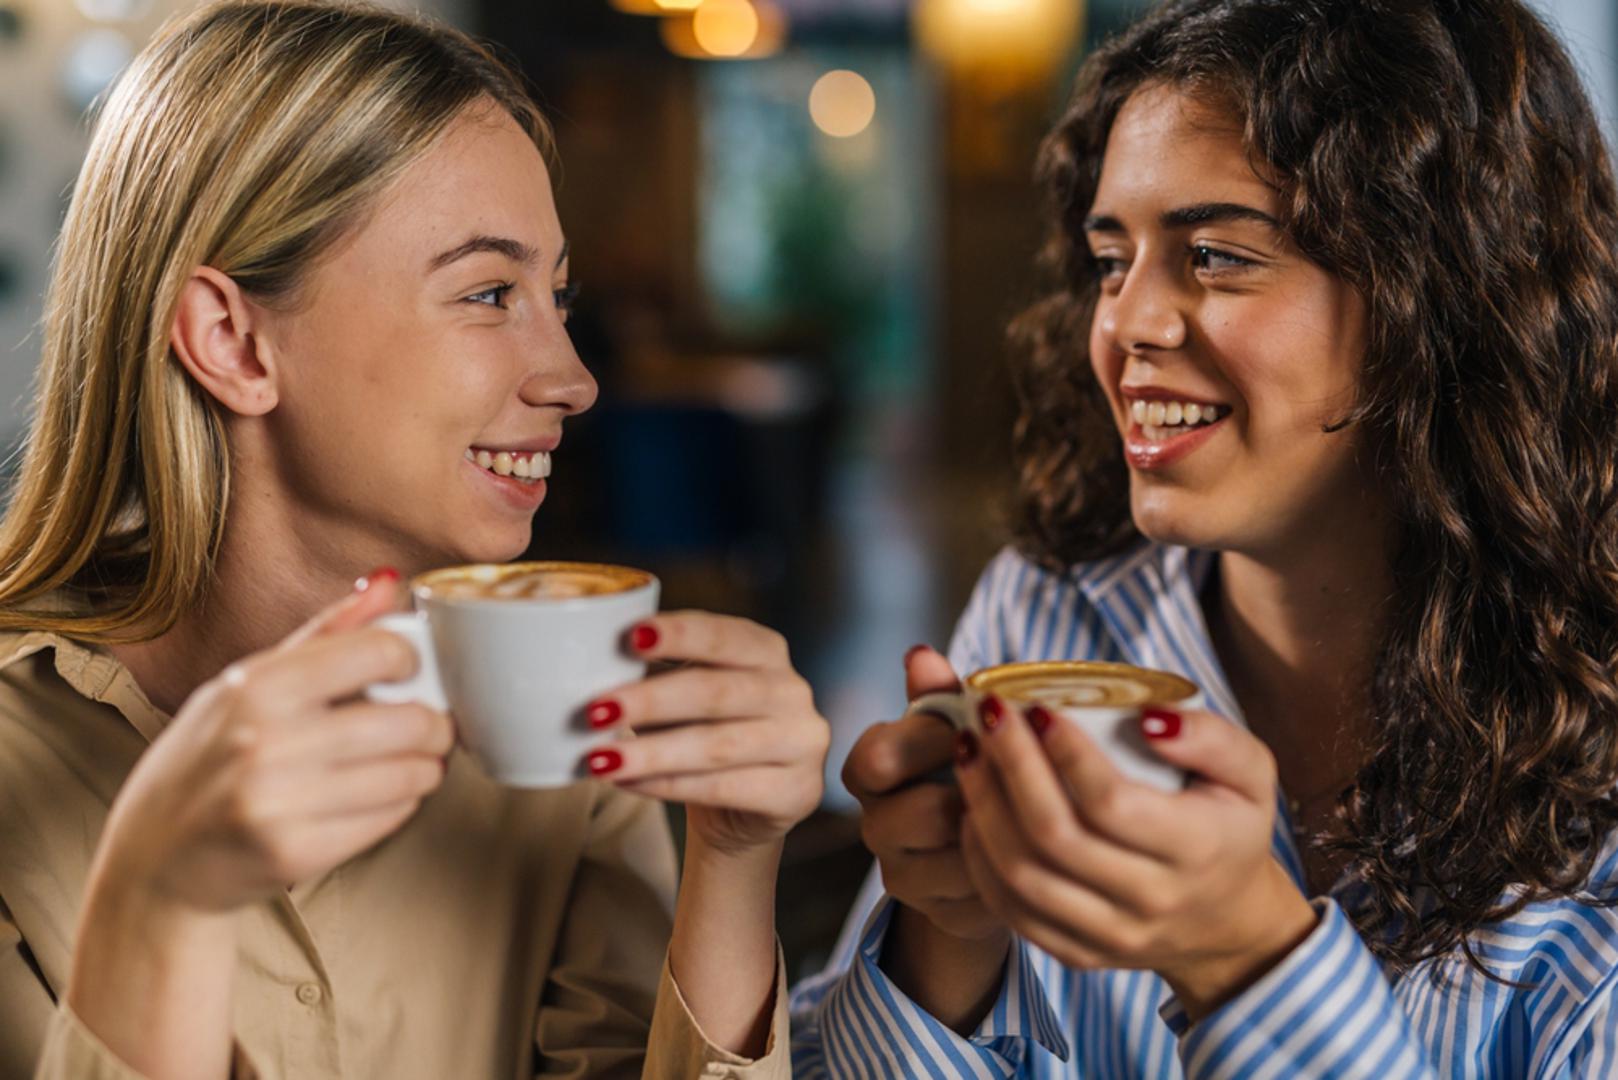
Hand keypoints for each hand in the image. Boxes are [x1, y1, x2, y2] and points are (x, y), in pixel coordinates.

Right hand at [96, 573, 455, 913]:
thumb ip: (326, 632)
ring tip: (406, 764)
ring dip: (423, 768)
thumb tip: (390, 583)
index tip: (409, 672)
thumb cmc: (209, 757)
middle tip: (430, 727)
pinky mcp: (295, 853)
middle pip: (411, 721)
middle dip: (436, 725)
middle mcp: (266, 740)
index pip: (380, 651)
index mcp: (259, 686)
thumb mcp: (249, 682)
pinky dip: (398, 805)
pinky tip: (375, 798)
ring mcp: (279, 801)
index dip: (411, 660)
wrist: (159, 857)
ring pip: (411, 774)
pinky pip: (391, 818)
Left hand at [584, 611, 828, 855]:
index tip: (630, 636)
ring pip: (718, 746)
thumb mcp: (690, 695)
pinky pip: (725, 788)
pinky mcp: (797, 792)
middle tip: (595, 710)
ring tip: (600, 759)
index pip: (725, 635)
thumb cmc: (707, 737)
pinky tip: (629, 783)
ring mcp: (802, 743)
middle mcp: (793, 691)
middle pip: (717, 692)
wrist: (742, 813)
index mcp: (767, 652)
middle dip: (651, 700)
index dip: (680, 634)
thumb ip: (658, 673)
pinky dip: (669, 786)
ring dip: (652, 752)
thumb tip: (592, 663)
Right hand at [842, 646, 1002, 942]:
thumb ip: (939, 692)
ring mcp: (902, 875)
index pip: (877, 757)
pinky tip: (1029, 850)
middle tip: (1014, 777)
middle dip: (975, 794)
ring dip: (1001, 834)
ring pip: (957, 858)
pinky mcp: (938, 913)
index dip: (929, 742)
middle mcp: (875, 825)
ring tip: (1028, 812)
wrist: (986, 842)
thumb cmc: (968, 766)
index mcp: (871, 770)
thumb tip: (920, 654)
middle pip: (921, 812)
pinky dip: (1013, 870)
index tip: (974, 729)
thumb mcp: (955, 724)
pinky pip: (982, 896)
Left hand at [955, 699, 1317, 1019]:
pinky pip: (1009, 909)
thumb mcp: (1250, 774)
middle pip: (1053, 836)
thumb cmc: (1229, 829)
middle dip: (1009, 765)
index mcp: (1195, 851)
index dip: (1065, 753)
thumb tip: (1149, 718)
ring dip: (982, 805)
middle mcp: (1151, 901)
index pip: (1110, 803)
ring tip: (969, 750)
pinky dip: (979, 855)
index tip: (1037, 706)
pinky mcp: (1077, 953)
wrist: (1227, 922)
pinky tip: (972, 806)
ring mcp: (1110, 935)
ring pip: (1020, 875)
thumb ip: (1213, 737)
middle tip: (986, 712)